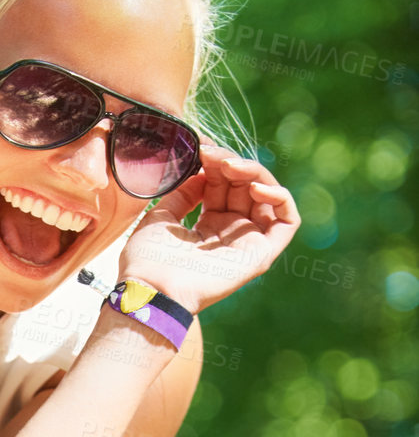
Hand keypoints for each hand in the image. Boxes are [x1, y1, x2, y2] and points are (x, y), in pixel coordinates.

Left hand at [119, 143, 299, 315]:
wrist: (151, 288)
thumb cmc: (148, 259)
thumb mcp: (161, 214)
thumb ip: (183, 191)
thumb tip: (201, 170)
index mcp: (207, 225)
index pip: (223, 183)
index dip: (216, 162)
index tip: (200, 148)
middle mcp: (230, 233)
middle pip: (245, 185)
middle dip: (230, 163)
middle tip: (211, 153)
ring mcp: (247, 243)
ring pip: (267, 196)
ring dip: (253, 172)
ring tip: (229, 166)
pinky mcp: (261, 255)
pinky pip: (287, 221)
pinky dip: (279, 197)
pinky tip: (255, 186)